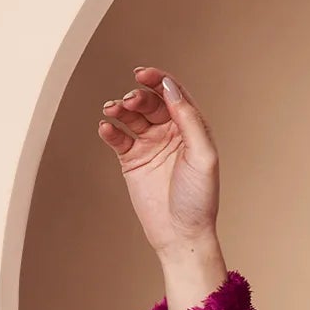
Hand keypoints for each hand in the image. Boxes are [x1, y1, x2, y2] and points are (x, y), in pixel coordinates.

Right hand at [96, 65, 221, 260]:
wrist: (181, 234)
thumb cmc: (199, 199)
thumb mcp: (202, 155)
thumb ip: (189, 119)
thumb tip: (170, 88)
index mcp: (191, 129)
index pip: (173, 94)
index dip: (158, 79)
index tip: (143, 74)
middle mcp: (170, 133)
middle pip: (150, 102)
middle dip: (138, 97)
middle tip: (129, 102)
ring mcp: (150, 146)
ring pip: (131, 116)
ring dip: (120, 108)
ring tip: (112, 110)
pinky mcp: (132, 161)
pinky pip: (118, 138)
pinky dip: (110, 130)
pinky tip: (107, 128)